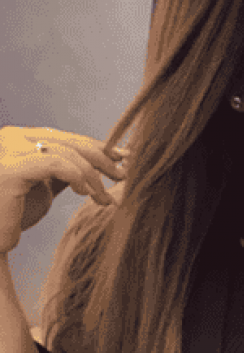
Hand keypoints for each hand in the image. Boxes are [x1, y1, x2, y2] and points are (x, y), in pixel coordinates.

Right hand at [0, 126, 129, 254]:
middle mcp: (11, 137)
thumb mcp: (45, 187)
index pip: (66, 137)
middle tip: (123, 176)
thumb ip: (65, 171)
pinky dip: (77, 176)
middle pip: (69, 141)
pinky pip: (54, 164)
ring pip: (66, 152)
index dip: (97, 147)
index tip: (122, 160)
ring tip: (104, 197)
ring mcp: (8, 150)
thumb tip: (102, 162)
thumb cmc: (14, 215)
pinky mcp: (10, 170)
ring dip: (93, 175)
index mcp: (19, 138)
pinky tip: (87, 193)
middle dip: (102, 158)